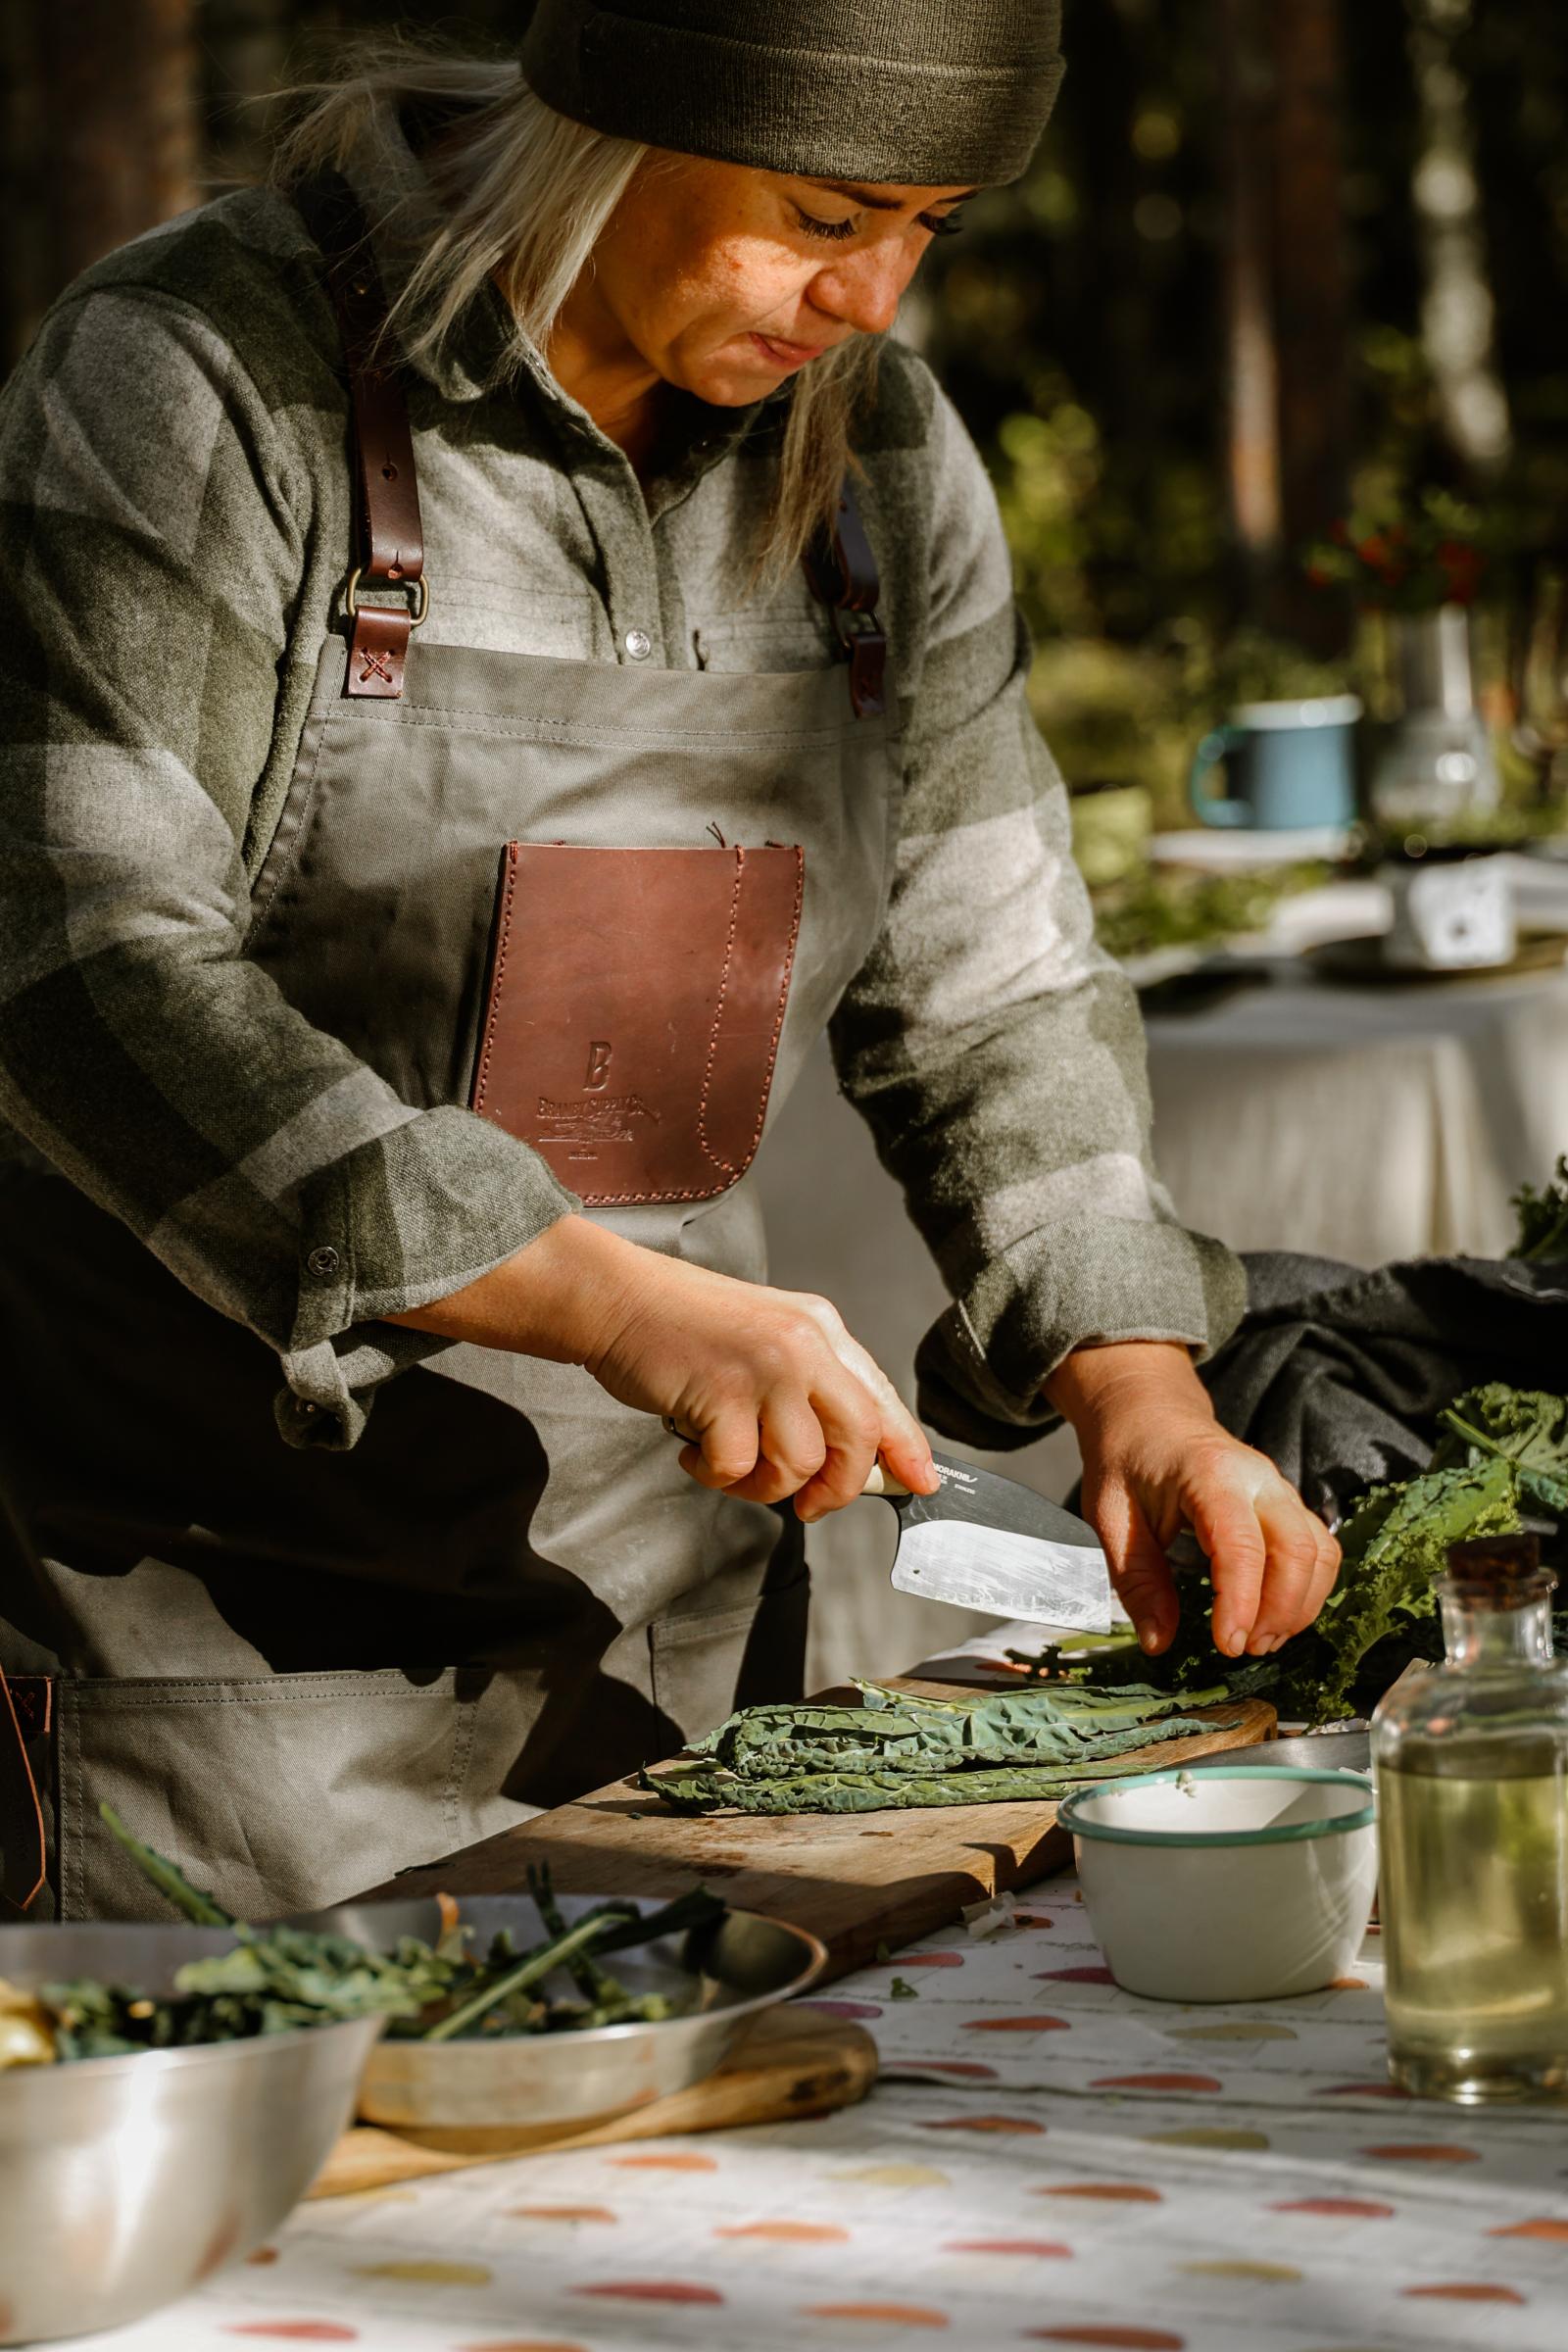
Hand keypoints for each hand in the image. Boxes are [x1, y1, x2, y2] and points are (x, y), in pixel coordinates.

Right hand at [389, 1215, 937, 1518]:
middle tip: (809, 1504)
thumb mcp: (768, 1341)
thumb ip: (812, 1387)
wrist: (618, 1300)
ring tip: (728, 1463)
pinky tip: (692, 1448)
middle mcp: (804, 1345)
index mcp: (822, 1330)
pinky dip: (712, 1475)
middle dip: (839, 1487)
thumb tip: (855, 1457)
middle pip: (858, 1438)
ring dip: (762, 1485)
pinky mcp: (722, 1394)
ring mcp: (765, 1368)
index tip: (920, 1483)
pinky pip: (736, 1468)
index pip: (881, 1398)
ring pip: (798, 1464)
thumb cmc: (686, 1327)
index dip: (906, 1448)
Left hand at [1044, 1342, 1339, 1659]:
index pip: (1242, 1544)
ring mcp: (1279, 1489)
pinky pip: (1319, 1549)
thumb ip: (1136, 1579)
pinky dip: (1307, 1590)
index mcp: (1209, 1474)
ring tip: (1258, 1641)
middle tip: (1242, 1649)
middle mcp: (1258, 1478)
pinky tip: (1273, 1617)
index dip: (1242, 1601)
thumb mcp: (1109, 1518)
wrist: (1149, 1413)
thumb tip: (1159, 1643)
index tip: (1226, 1645)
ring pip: (1319, 1551)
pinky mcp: (1288, 1504)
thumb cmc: (1126, 1459)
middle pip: (1299, 1550)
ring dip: (1299, 1606)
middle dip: (1280, 1611)